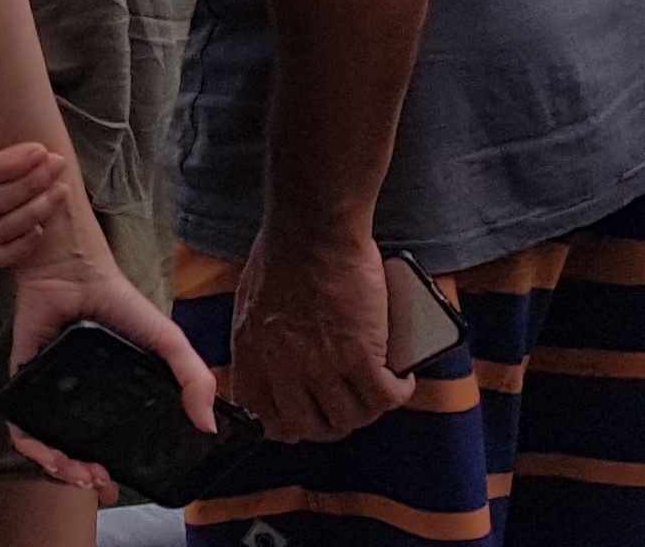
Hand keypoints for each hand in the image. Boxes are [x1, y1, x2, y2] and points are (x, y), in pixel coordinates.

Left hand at [9, 229, 221, 503]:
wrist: (74, 269)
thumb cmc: (120, 301)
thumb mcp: (168, 341)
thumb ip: (194, 378)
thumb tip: (207, 426)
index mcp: (111, 398)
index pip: (108, 446)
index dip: (111, 473)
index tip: (116, 489)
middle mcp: (78, 398)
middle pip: (74, 451)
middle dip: (83, 477)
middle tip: (97, 483)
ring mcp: (49, 388)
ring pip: (46, 442)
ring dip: (58, 468)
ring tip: (76, 474)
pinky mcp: (22, 375)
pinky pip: (18, 418)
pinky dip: (29, 442)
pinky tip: (46, 452)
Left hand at [231, 232, 412, 441]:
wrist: (313, 229)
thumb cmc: (284, 253)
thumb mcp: (253, 302)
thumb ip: (262, 338)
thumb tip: (279, 361)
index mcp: (251, 353)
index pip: (263, 415)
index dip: (289, 425)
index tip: (306, 418)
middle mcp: (283, 367)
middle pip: (311, 426)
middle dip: (332, 423)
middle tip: (349, 407)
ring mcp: (322, 366)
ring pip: (352, 418)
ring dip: (369, 409)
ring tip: (377, 389)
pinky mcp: (361, 356)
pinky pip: (386, 398)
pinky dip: (399, 392)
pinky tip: (402, 378)